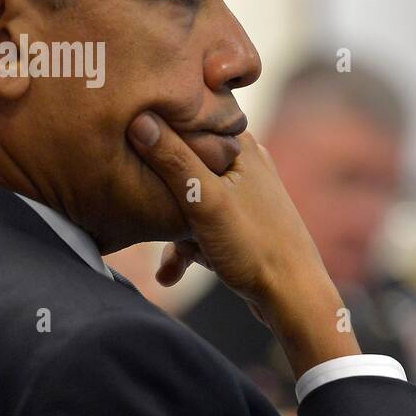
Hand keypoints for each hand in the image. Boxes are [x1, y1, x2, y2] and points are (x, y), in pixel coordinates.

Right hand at [127, 111, 359, 376]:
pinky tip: (169, 275)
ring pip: (189, 201)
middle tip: (137, 210)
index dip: (155, 128)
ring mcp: (243, 196)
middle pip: (183, 164)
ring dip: (172, 231)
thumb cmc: (255, 247)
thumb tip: (138, 118)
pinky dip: (186, 250)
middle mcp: (244, 164)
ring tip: (163, 260)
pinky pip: (201, 228)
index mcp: (240, 146)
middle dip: (159, 193)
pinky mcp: (239, 224)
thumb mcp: (206, 202)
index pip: (189, 120)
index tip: (122, 140)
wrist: (294, 297)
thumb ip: (173, 161)